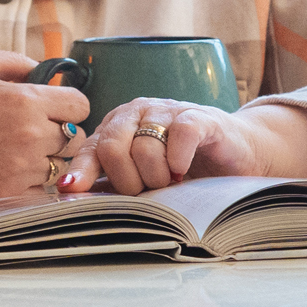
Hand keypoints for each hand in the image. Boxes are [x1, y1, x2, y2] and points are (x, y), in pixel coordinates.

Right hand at [0, 46, 88, 202]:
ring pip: (60, 168)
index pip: (80, 105)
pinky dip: (33, 183)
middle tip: (36, 129)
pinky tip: (10, 170)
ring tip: (21, 150)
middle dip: (60, 131)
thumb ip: (14, 61)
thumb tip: (44, 70)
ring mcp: (17, 171)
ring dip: (48, 159)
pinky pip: (40, 193)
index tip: (52, 106)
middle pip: (75, 139)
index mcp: (24, 101)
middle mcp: (28, 138)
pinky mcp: (4, 196)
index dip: (68, 103)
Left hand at [71, 98, 306, 194]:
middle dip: (127, 181)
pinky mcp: (200, 117)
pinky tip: (182, 172)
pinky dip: (177, 159)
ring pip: (143, 146)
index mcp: (118, 127)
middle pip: (111, 147)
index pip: (90, 148)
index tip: (70, 191)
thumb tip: (69, 195)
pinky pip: (179, 134)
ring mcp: (168, 111)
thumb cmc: (184, 169)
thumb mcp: (143, 178)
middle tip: (148, 193)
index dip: (81, 171)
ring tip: (171, 185)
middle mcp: (138, 113)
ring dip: (156, 177)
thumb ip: (110, 184)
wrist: (236, 155)